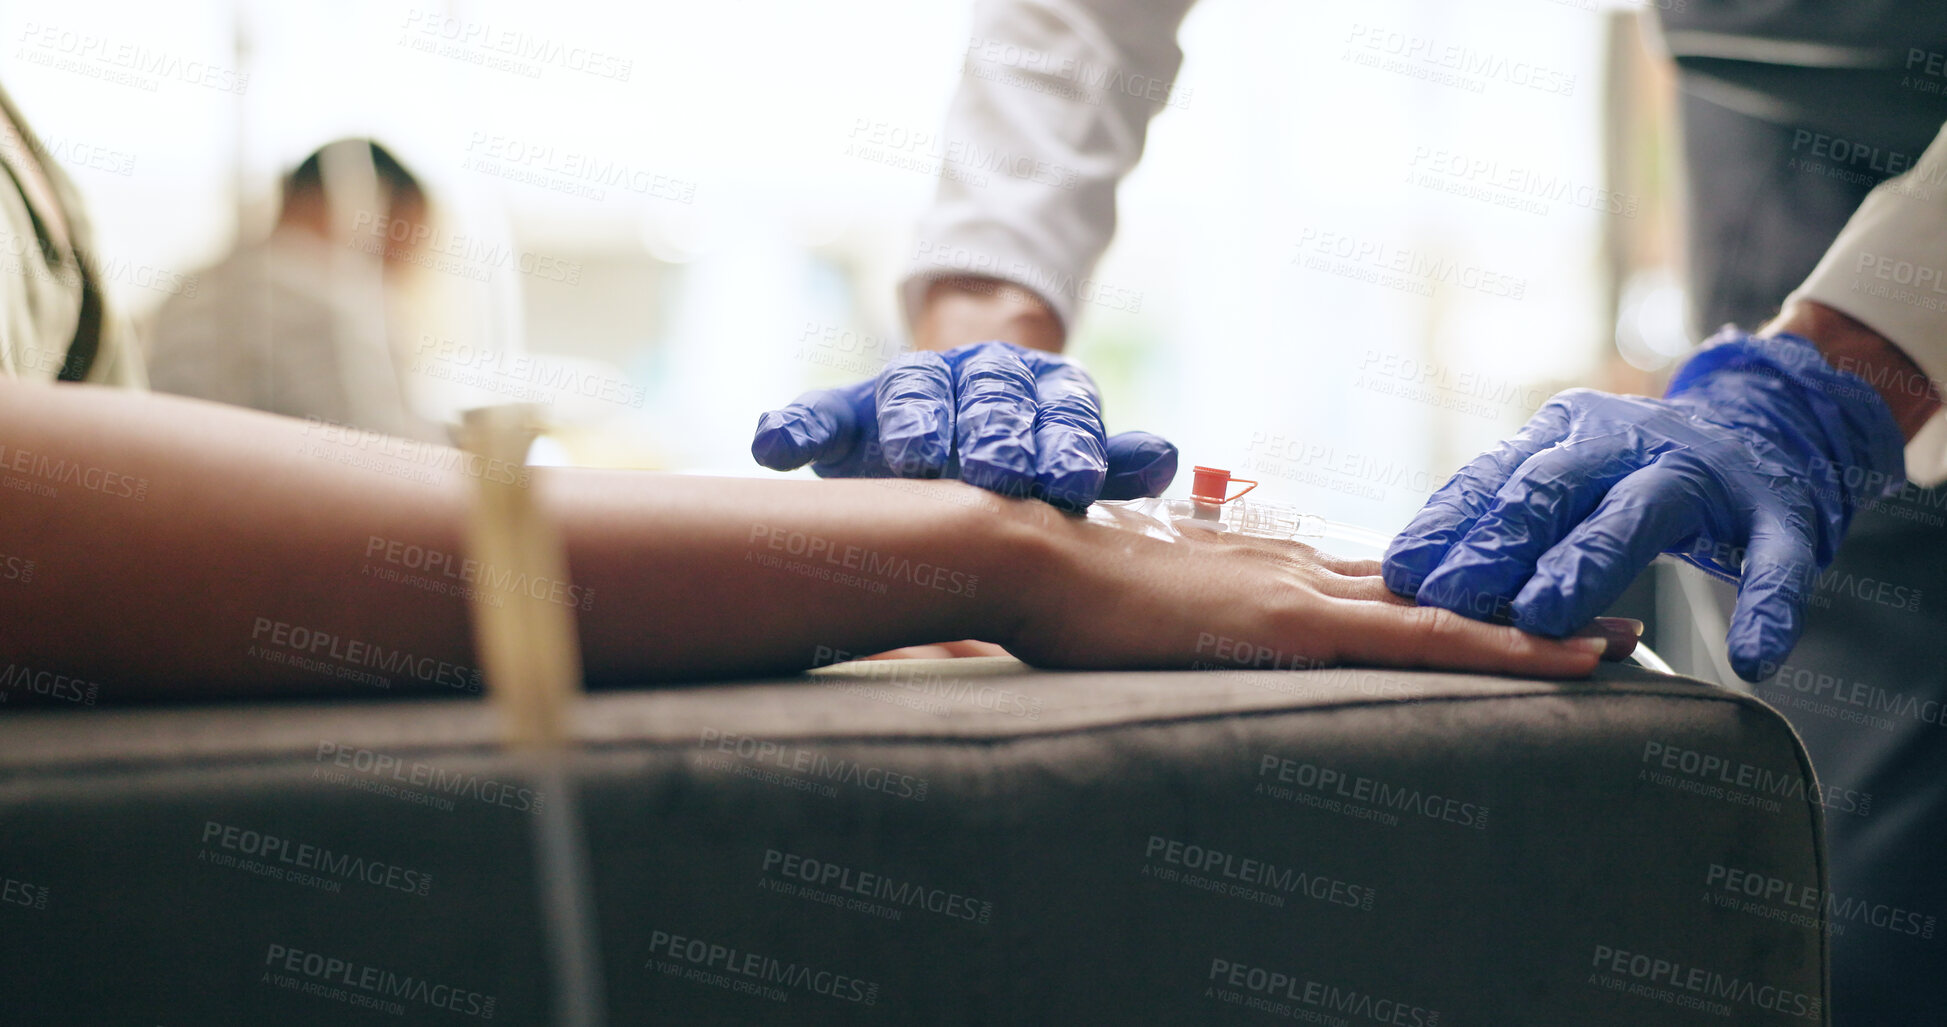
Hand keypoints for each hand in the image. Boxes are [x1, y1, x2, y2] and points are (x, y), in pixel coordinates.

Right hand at [752, 340, 1176, 509]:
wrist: (948, 411)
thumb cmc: (1019, 451)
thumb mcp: (1064, 448)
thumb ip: (1107, 456)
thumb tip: (1163, 459)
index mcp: (1031, 385)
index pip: (1055, 407)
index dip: (1063, 443)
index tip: (1070, 481)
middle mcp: (969, 377)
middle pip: (987, 398)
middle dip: (996, 435)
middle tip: (1001, 475)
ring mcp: (903, 391)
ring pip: (909, 396)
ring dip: (915, 424)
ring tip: (917, 457)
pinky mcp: (843, 413)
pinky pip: (816, 415)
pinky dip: (796, 428)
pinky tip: (777, 450)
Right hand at [998, 511, 1628, 676]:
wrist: (1019, 547)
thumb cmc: (1048, 581)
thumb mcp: (1120, 599)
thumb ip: (1160, 606)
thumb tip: (1154, 619)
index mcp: (1255, 570)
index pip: (1370, 583)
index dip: (1442, 594)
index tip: (1499, 601)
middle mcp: (1292, 569)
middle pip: (1426, 590)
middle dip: (1514, 605)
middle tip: (1605, 618)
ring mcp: (1296, 590)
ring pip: (1444, 612)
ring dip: (1532, 629)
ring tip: (1615, 644)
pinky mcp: (1289, 622)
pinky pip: (1421, 639)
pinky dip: (1501, 647)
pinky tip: (1560, 660)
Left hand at [1383, 327, 1906, 680]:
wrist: (1770, 421)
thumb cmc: (1635, 469)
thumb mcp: (1565, 470)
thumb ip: (1498, 510)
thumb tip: (1400, 573)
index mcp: (1566, 435)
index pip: (1494, 479)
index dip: (1448, 525)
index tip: (1399, 572)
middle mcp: (1628, 444)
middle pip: (1553, 491)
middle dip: (1499, 544)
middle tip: (1451, 598)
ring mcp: (1705, 476)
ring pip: (1641, 516)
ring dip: (1589, 565)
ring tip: (1545, 617)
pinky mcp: (1780, 514)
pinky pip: (1776, 562)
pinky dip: (1768, 607)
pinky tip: (1753, 658)